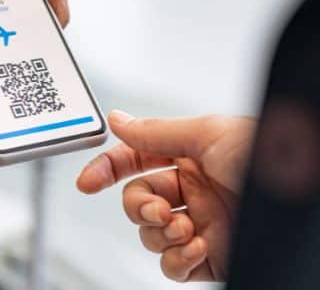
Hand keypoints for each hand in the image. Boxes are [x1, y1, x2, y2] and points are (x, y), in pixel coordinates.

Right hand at [77, 111, 255, 282]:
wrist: (305, 200)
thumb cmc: (269, 154)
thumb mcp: (208, 135)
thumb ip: (155, 132)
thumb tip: (117, 119)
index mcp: (189, 155)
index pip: (135, 161)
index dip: (107, 168)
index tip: (88, 182)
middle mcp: (192, 189)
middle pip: (136, 201)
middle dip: (139, 206)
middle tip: (158, 208)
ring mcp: (200, 224)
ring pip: (150, 235)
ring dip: (160, 233)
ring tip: (185, 227)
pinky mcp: (210, 257)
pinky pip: (173, 266)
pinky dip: (176, 258)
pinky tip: (195, 246)